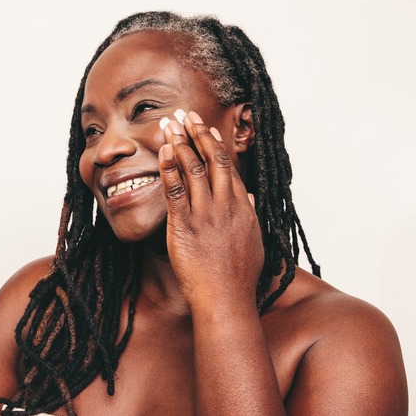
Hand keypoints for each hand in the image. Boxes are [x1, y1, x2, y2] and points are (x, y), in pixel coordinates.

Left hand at [158, 111, 263, 311]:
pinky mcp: (185, 226)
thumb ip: (250, 216)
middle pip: (212, 159)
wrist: (226, 300)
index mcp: (243, 207)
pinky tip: (162, 152)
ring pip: (192, 168)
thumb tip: (249, 197)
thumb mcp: (254, 242)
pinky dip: (168, 168)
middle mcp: (226, 205)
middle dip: (196, 133)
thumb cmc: (240, 278)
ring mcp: (205, 214)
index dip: (214, 145)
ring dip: (179, 143)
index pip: (228, 167)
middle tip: (185, 115)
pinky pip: (174, 190)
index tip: (205, 129)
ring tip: (168, 125)